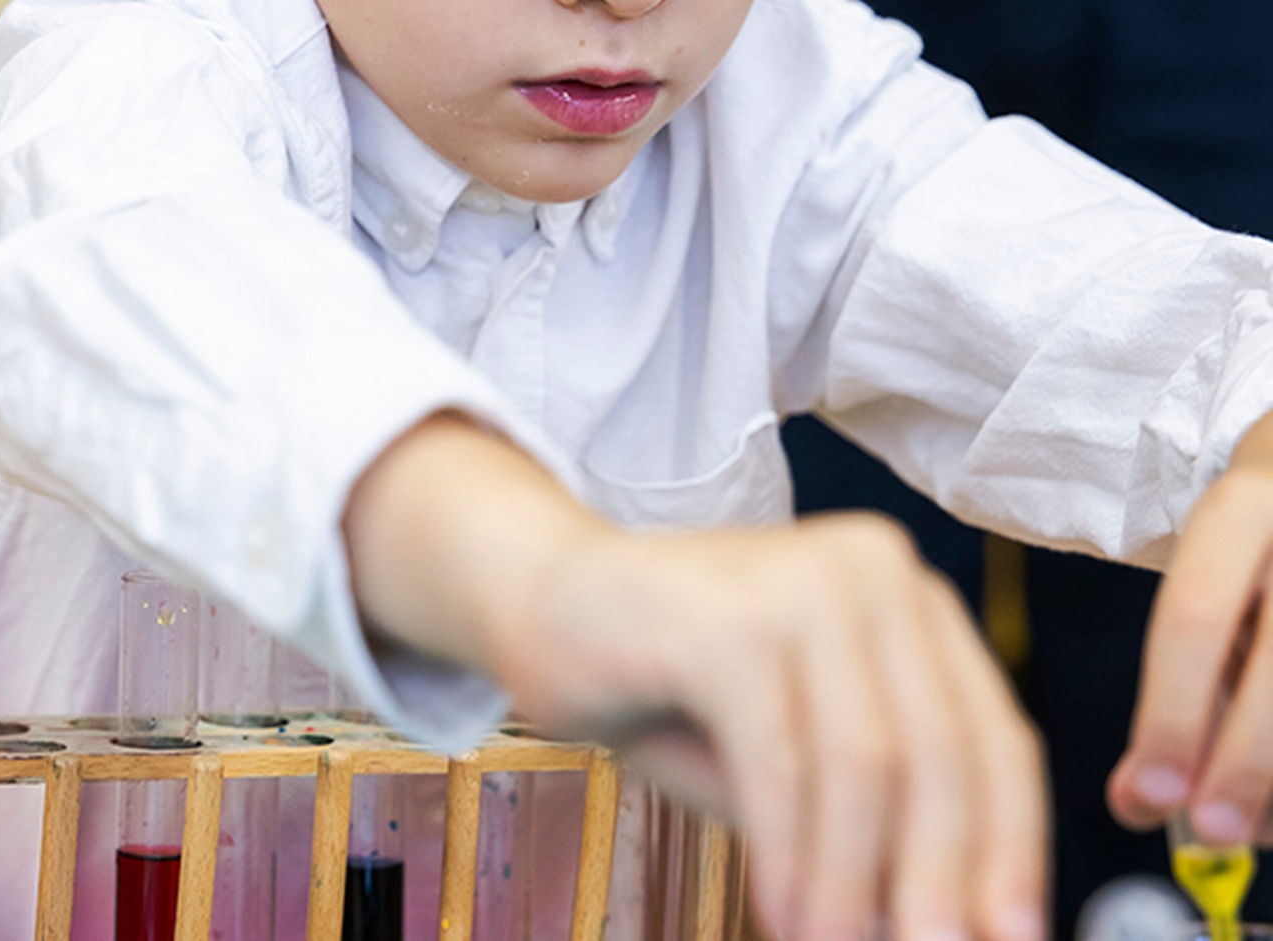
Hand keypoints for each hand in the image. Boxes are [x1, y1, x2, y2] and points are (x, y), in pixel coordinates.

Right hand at [485, 515, 1045, 940]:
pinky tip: (790, 918)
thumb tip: (928, 923)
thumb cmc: (660, 678)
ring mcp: (804, 583)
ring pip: (867, 766)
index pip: (993, 738)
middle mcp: (874, 571)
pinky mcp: (731, 619)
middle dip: (943, 884)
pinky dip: (794, 857)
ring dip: (858, 886)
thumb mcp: (783, 757)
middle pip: (944, 755)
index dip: (1011, 851)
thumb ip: (856, 825)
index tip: (1009, 936)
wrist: (534, 599)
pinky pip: (782, 763)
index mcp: (905, 598)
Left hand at [1110, 410, 1272, 842]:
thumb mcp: (1217, 582)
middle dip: (1246, 765)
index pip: (1195, 618)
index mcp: (1242, 510)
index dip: (1171, 716)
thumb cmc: (1267, 551)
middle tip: (1213, 834)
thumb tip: (1138, 801)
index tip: (1145, 799)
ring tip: (1259, 825)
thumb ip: (1185, 685)